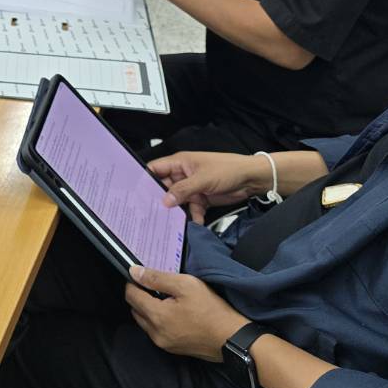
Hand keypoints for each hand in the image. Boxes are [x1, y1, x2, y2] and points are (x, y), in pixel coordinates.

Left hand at [124, 269, 248, 361]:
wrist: (232, 338)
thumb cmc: (211, 309)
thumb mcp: (185, 285)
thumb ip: (157, 278)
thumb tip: (133, 272)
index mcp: (156, 316)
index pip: (131, 296)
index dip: (133, 283)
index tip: (140, 275)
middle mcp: (155, 333)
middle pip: (135, 310)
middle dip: (140, 296)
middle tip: (155, 285)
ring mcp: (164, 344)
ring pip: (144, 322)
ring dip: (148, 309)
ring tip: (165, 298)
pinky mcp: (173, 349)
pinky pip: (156, 332)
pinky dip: (158, 320)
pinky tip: (172, 312)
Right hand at [147, 150, 265, 224]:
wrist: (251, 179)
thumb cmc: (227, 169)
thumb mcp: (202, 179)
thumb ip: (182, 190)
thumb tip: (164, 201)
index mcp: (180, 163)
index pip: (156, 169)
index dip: (145, 179)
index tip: (136, 194)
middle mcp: (183, 175)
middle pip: (164, 188)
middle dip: (159, 200)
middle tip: (150, 213)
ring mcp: (192, 188)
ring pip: (177, 201)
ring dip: (176, 211)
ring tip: (169, 223)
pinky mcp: (202, 199)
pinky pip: (191, 209)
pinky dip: (192, 216)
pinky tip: (194, 223)